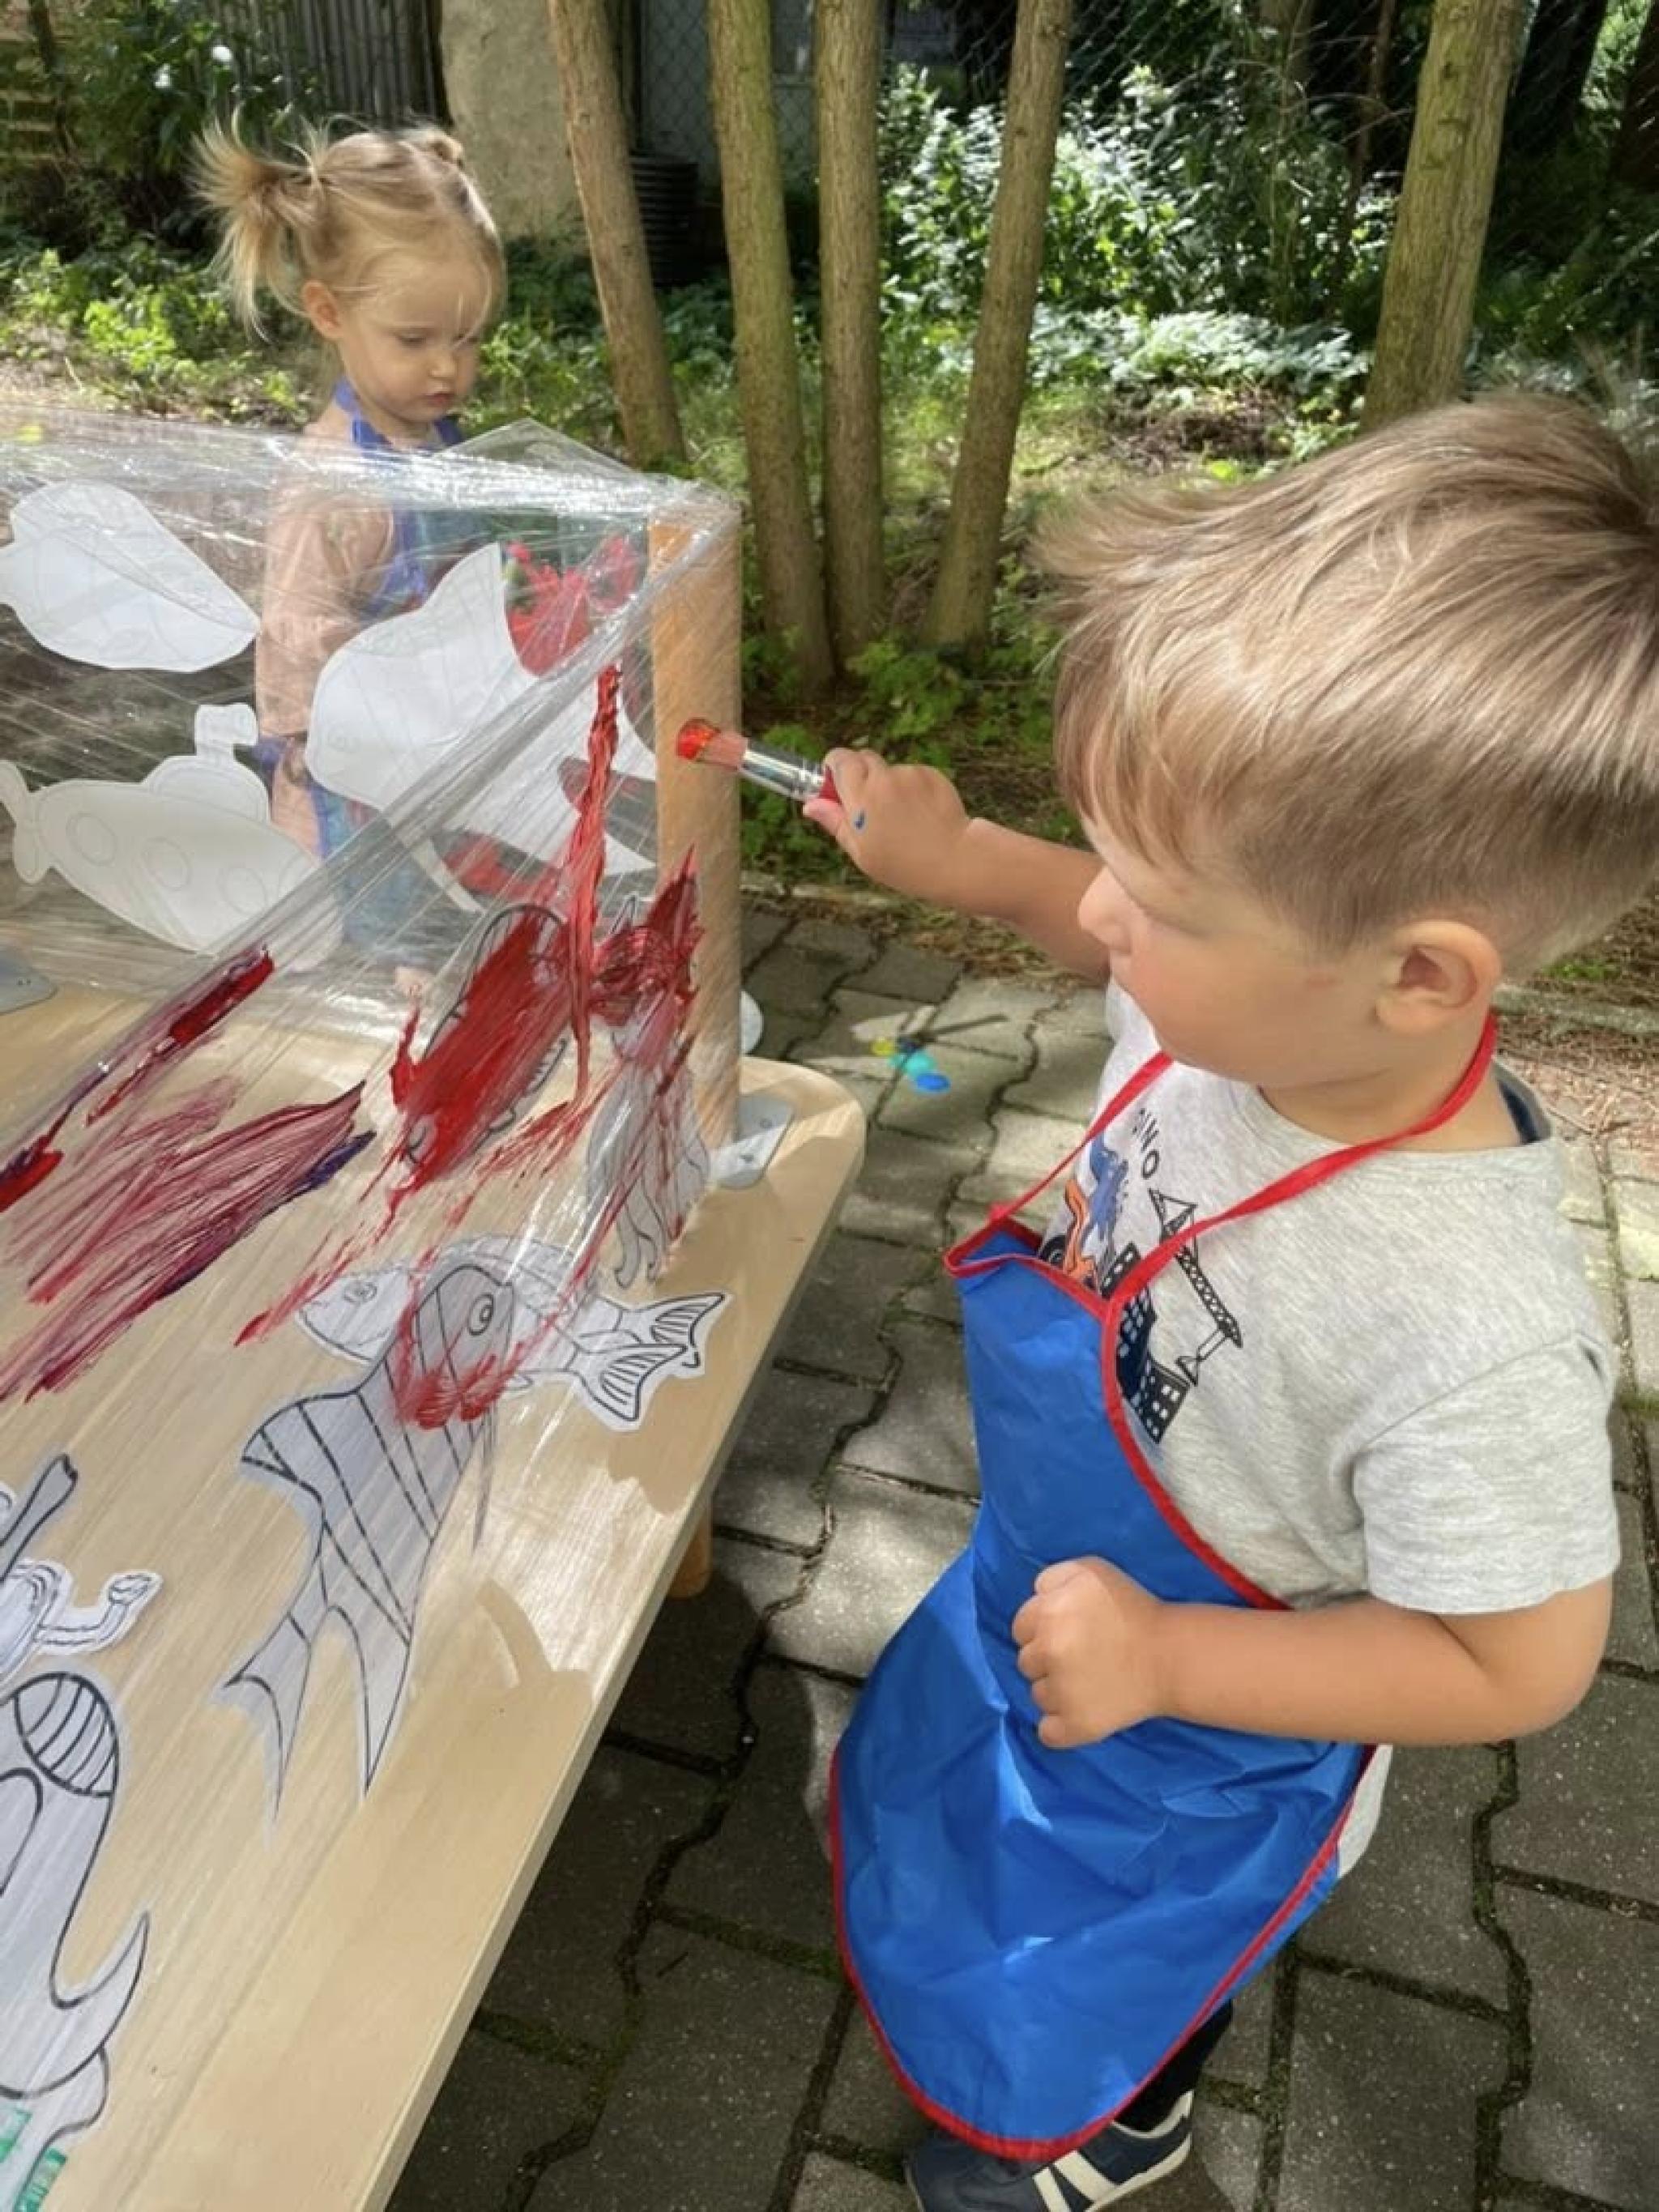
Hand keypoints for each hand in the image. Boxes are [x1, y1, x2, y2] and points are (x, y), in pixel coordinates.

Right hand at [803, 748, 975, 907]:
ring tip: (902, 820)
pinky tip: (921, 815)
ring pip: (889, 770)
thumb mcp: (861, 851)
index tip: (836, 785)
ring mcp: (910, 774)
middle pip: (863, 758)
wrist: (955, 860)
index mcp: (862, 796)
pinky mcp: (931, 774)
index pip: (839, 759)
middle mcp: (885, 778)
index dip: (834, 768)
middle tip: (868, 808)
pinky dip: (912, 790)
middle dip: (861, 776)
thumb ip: (834, 822)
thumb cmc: (904, 864)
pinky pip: (912, 775)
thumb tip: (811, 805)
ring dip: (889, 786)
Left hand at [1013, 1558, 1166, 1747]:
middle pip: (1026, 1662)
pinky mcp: (1077, 1725)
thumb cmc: (1133, 1608)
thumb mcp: (1091, 1570)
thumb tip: (1034, 1597)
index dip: (1041, 1629)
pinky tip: (1080, 1712)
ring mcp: (1062, 1692)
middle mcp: (1050, 1651)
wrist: (1171, 1656)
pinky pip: (1048, 1733)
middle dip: (1048, 1659)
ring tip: (1089, 1682)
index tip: (1067, 1633)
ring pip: (1037, 1696)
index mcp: (1050, 1613)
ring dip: (1055, 1691)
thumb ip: (1053, 1577)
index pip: (1020, 1628)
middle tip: (1081, 1656)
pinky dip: (1060, 1726)